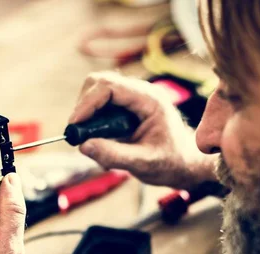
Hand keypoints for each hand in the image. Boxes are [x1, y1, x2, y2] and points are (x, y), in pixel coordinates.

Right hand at [69, 71, 216, 189]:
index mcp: (149, 99)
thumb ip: (114, 155)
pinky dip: (93, 123)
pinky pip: (101, 107)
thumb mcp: (144, 163)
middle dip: (84, 107)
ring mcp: (132, 99)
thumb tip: (83, 146)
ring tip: (92, 142)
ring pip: (97, 93)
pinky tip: (102, 143)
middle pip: (99, 83)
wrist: (185, 164)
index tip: (75, 126)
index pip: (109, 86)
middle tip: (78, 134)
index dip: (87, 103)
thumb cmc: (171, 163)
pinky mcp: (126, 108)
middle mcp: (140, 93)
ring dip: (88, 116)